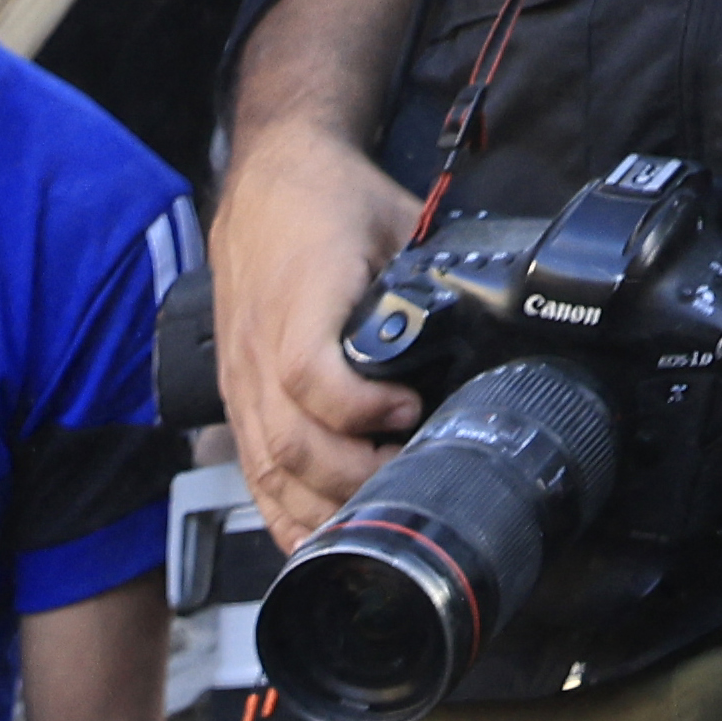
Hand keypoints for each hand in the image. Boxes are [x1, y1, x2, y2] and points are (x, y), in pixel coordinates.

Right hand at [217, 119, 419, 547]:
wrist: (267, 181)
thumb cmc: (329, 200)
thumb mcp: (394, 221)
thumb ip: (427, 275)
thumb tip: (482, 320)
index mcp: (299, 297)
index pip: (308, 376)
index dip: (359, 409)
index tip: (408, 411)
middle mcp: (259, 348)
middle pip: (290, 442)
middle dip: (352, 476)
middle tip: (403, 477)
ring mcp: (243, 380)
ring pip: (269, 468)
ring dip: (321, 504)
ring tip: (371, 518)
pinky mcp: (239, 399)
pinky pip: (252, 472)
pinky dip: (282, 513)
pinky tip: (314, 539)